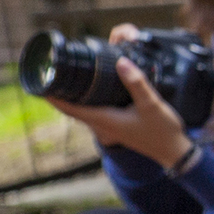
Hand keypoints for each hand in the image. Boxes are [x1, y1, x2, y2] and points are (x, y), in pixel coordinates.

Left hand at [43, 51, 192, 167]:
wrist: (173, 151)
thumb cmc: (162, 131)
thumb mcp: (151, 104)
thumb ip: (136, 82)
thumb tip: (120, 62)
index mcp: (104, 120)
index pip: (69, 108)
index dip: (52, 95)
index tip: (40, 82)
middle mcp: (102, 124)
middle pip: (71, 108)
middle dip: (57, 93)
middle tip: (49, 74)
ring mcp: (108, 127)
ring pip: (81, 110)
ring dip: (70, 97)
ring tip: (63, 80)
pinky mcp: (115, 126)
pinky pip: (92, 112)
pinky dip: (85, 101)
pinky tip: (90, 92)